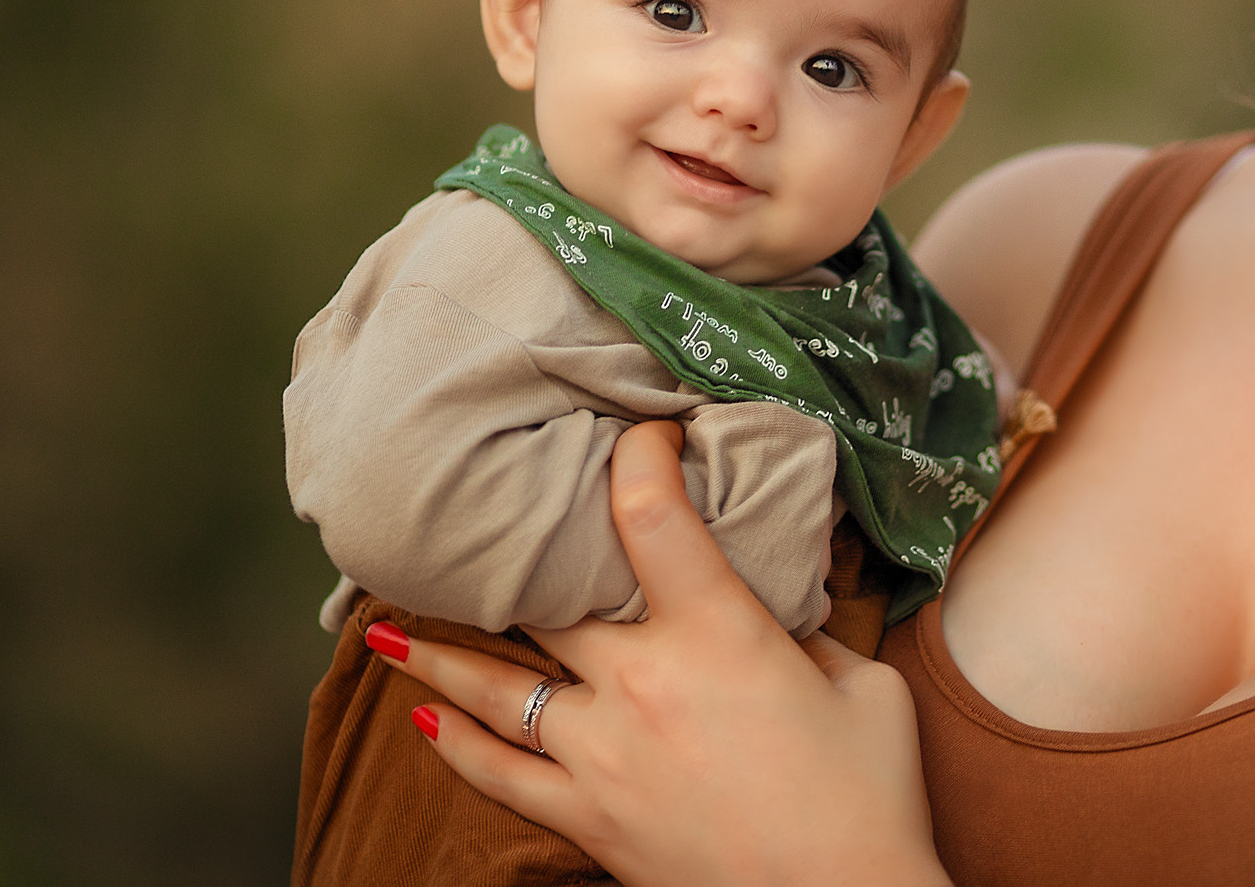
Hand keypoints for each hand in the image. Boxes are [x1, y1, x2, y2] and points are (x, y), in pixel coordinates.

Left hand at [368, 419, 951, 886]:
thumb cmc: (871, 801)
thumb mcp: (866, 688)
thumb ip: (810, 634)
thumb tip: (778, 612)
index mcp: (717, 633)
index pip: (652, 515)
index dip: (638, 458)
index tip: (642, 436)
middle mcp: (642, 683)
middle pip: (554, 597)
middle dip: (526, 551)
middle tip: (495, 517)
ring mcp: (603, 755)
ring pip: (499, 685)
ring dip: (441, 653)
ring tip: (382, 627)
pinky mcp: (589, 819)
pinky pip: (498, 777)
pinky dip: (453, 746)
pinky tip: (419, 720)